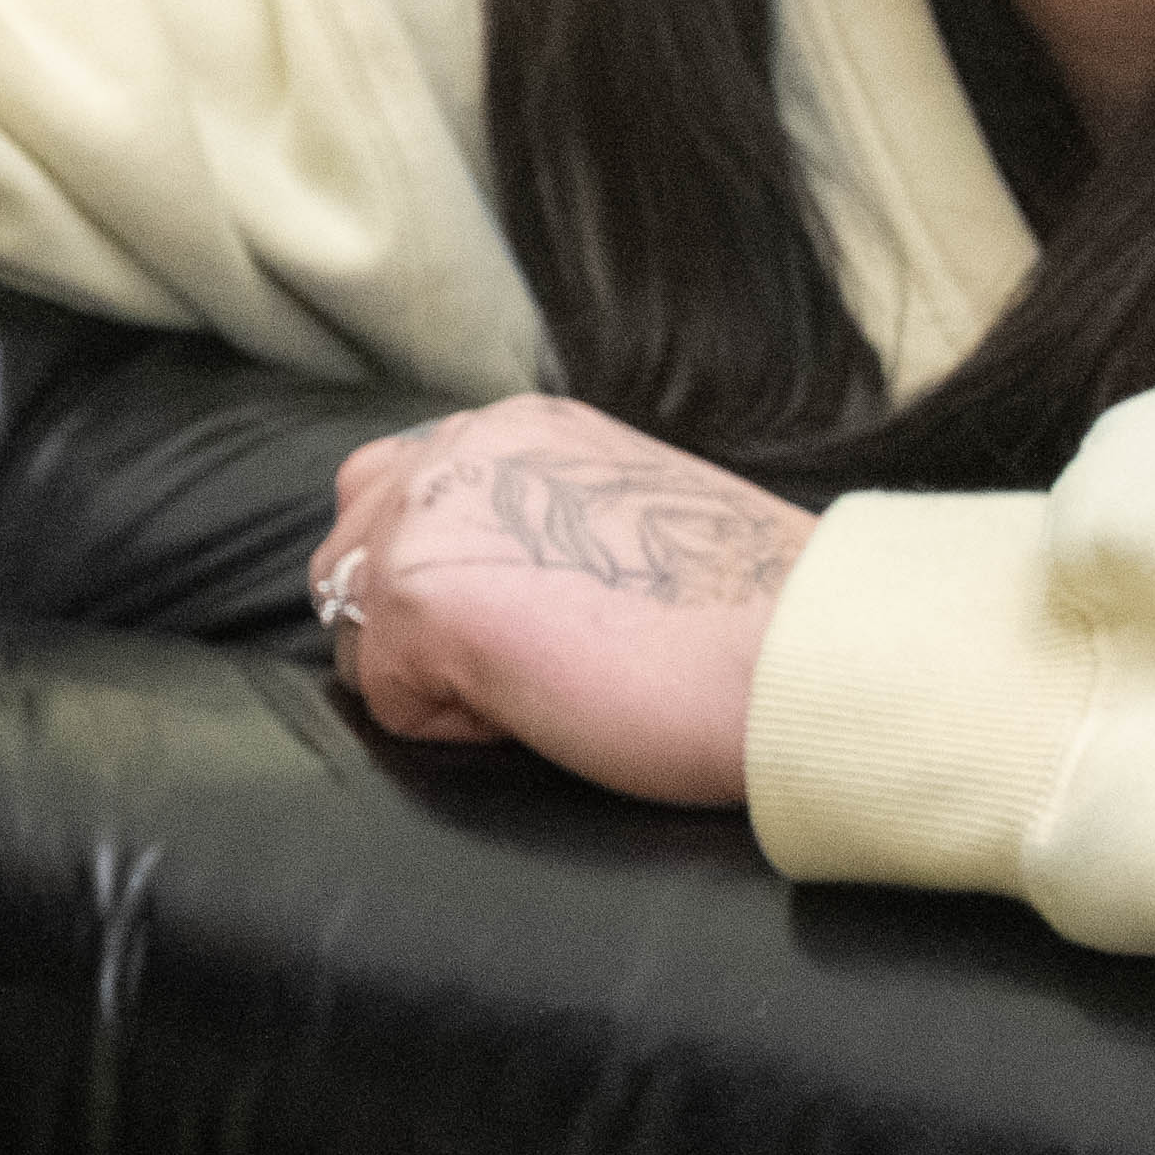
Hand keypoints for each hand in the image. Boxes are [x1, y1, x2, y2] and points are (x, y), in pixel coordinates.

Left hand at [307, 395, 815, 807]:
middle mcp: (460, 446)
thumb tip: (482, 586)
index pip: (397, 497)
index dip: (447, 583)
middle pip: (349, 556)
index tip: (531, 626)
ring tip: (552, 681)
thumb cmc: (742, 619)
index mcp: (516, 427)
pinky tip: (554, 703)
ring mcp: (427, 513)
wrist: (805, 650)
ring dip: (436, 677)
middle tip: (539, 663)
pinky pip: (393, 700)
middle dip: (414, 628)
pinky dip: (462, 726)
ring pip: (359, 630)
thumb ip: (534, 523)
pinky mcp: (417, 595)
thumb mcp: (621, 522)